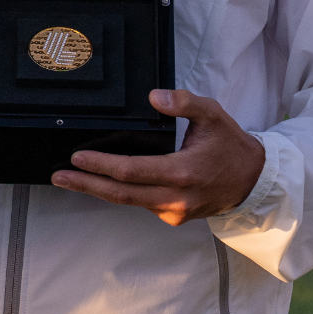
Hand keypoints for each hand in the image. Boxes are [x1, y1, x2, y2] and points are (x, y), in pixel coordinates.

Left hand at [53, 89, 265, 224]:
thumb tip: (154, 97)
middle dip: (86, 185)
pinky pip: (141, 203)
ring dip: (98, 190)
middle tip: (58, 176)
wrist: (253, 181)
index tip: (77, 157)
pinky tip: (102, 182)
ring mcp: (175, 211)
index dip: (102, 166)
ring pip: (129, 201)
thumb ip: (184, 102)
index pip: (133, 172)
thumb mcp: (213, 115)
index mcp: (183, 172)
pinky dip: (120, 193)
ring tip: (69, 179)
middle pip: (121, 194)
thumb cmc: (229, 146)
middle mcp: (177, 197)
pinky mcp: (174, 217)